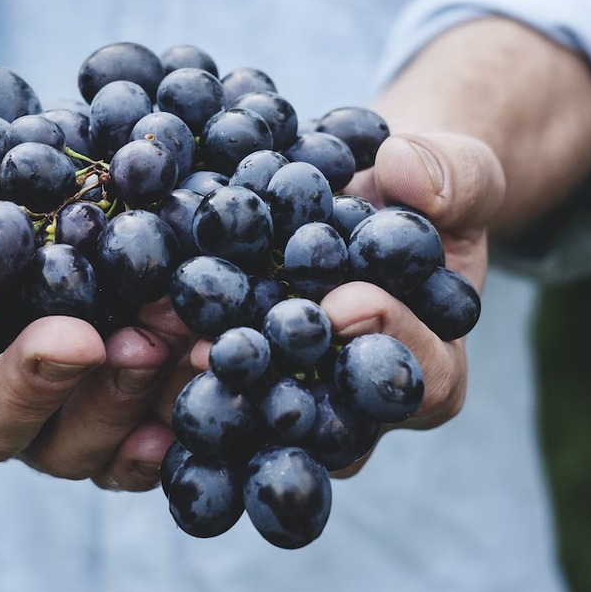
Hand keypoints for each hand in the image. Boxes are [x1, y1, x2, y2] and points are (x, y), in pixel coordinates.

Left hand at [184, 131, 505, 475]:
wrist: (365, 195)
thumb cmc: (422, 193)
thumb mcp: (459, 173)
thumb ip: (453, 177)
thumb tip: (405, 172)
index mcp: (430, 365)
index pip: (422, 378)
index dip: (388, 343)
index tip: (345, 302)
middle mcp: (358, 402)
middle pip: (326, 419)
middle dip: (277, 382)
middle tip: (225, 350)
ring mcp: (295, 394)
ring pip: (257, 414)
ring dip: (208, 383)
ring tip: (163, 341)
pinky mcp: (242, 373)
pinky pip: (210, 381)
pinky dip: (170, 358)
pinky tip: (131, 331)